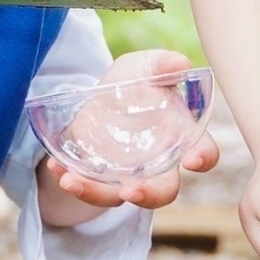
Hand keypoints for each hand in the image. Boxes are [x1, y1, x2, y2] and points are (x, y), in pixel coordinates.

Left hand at [40, 48, 221, 211]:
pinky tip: (56, 167)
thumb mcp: (144, 66)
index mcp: (180, 135)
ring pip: (119, 197)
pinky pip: (88, 186)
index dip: (203, 157)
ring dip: (96, 193)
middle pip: (164, 191)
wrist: (102, 95)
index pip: (203, 151)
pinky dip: (71, 179)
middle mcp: (159, 163)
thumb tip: (180, 62)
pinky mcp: (100, 177)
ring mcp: (128, 174)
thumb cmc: (135, 82)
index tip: (193, 160)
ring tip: (72, 181)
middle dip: (148, 195)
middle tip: (129, 191)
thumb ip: (162, 64)